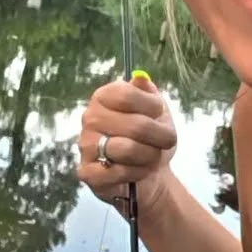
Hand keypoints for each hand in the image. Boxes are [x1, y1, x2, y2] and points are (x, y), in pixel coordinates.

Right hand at [78, 72, 177, 211]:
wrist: (150, 172)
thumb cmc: (151, 137)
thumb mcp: (156, 110)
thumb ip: (148, 91)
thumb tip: (140, 77)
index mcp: (103, 97)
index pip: (128, 95)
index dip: (154, 107)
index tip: (160, 114)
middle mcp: (90, 118)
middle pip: (136, 125)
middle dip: (160, 136)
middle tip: (166, 141)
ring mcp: (85, 146)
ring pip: (128, 149)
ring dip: (150, 156)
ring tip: (152, 157)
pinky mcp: (87, 173)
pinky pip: (119, 172)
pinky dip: (137, 173)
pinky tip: (138, 171)